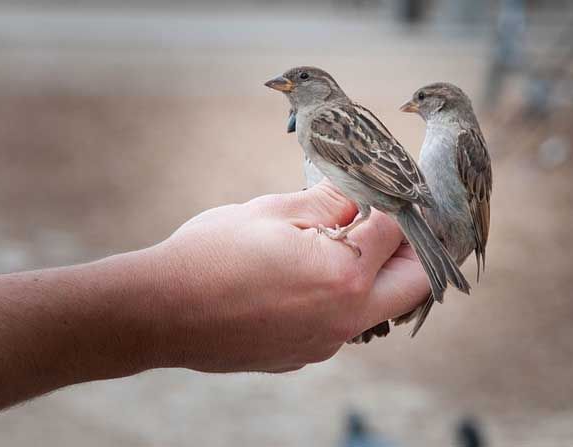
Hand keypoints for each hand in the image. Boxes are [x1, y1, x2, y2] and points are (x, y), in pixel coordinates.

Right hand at [130, 181, 430, 372]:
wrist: (161, 313)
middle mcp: (344, 318)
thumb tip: (357, 194)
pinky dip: (341, 298)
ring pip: (378, 308)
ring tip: (344, 243)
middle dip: (410, 248)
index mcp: (343, 275)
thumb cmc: (211, 256)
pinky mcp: (302, 355)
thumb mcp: (271, 212)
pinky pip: (341, 325)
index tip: (386, 188)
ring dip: (375, 276)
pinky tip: (307, 276)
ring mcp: (324, 343)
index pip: (396, 231)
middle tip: (391, 221)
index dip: (394, 202)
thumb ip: (326, 202)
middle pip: (412, 284)